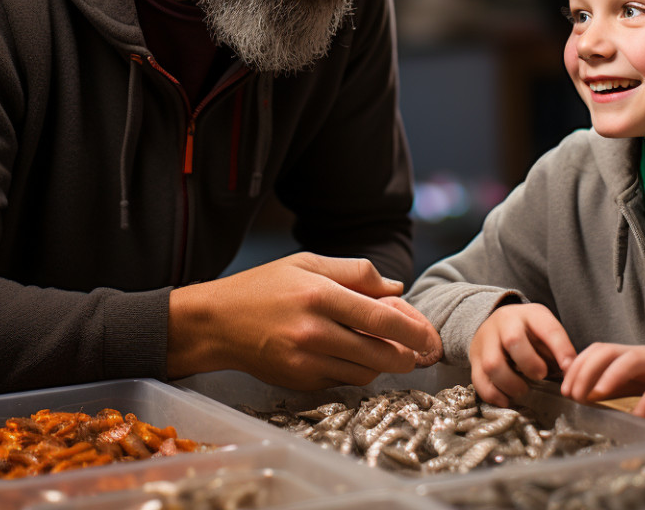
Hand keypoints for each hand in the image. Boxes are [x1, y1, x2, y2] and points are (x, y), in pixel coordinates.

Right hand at [166, 252, 439, 389]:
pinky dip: (356, 371)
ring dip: (383, 365)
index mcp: (318, 295)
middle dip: (406, 355)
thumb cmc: (263, 287)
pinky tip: (356, 357)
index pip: (379, 317)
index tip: (428, 336)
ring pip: (364, 372)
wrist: (216, 323)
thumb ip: (355, 272)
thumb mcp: (307, 263)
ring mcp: (304, 360)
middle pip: (378, 353)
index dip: (411, 329)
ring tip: (389, 352)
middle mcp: (313, 331)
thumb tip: (395, 287)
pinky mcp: (298, 381)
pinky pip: (342, 381)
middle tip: (418, 351)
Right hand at [469, 303, 576, 405]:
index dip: (561, 349)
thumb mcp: (544, 330)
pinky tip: (506, 400)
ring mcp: (486, 340)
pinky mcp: (474, 358)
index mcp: (530, 314)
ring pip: (492, 364)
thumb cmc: (527, 332)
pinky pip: (479, 380)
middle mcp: (505, 323)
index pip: (548, 329)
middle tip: (540, 375)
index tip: (570, 369)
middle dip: (530, 363)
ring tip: (523, 390)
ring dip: (511, 383)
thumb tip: (571, 376)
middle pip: (513, 341)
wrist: (493, 323)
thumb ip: (557, 350)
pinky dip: (493, 394)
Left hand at [561, 343, 644, 426]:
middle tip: (587, 399)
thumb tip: (578, 390)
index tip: (569, 391)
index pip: (607, 351)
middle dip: (606, 377)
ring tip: (635, 414)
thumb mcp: (637, 383)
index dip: (584, 368)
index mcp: (641, 357)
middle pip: (632, 358)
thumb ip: (610, 384)